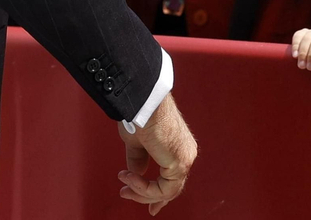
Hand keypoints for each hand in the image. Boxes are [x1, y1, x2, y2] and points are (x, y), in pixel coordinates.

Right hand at [118, 93, 197, 214]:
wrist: (142, 103)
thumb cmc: (139, 113)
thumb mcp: (136, 141)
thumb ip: (138, 158)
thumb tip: (137, 172)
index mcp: (178, 146)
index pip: (173, 179)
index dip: (159, 194)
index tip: (150, 206)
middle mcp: (186, 153)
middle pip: (170, 188)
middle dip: (147, 196)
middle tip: (127, 195)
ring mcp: (185, 158)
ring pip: (166, 192)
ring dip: (140, 192)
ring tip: (124, 183)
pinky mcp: (180, 163)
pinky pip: (162, 189)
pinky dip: (143, 188)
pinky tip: (130, 178)